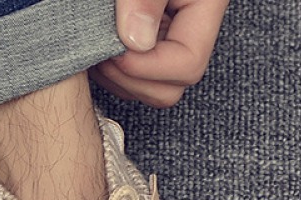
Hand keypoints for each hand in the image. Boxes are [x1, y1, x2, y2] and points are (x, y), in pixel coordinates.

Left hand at [91, 0, 228, 107]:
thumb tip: (136, 42)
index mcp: (204, 8)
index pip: (188, 65)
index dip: (147, 68)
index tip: (116, 52)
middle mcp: (191, 32)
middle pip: (169, 89)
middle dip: (130, 79)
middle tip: (101, 52)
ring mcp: (170, 42)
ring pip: (149, 91)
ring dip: (117, 78)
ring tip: (96, 47)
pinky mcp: (149, 45)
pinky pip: (133, 79)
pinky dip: (111, 72)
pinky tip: (97, 50)